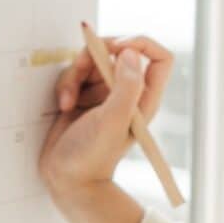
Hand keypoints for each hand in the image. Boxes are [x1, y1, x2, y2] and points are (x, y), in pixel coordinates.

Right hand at [38, 34, 174, 201]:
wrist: (66, 179)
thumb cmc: (93, 156)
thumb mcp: (112, 121)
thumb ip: (126, 87)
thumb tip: (130, 52)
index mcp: (144, 97)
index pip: (159, 58)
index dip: (141, 43)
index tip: (118, 47)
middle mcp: (126, 92)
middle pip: (118, 50)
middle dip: (95, 53)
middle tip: (81, 65)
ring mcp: (104, 93)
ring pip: (92, 59)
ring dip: (75, 73)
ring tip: (68, 100)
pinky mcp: (83, 96)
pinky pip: (75, 73)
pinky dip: (66, 85)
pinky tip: (64, 106)